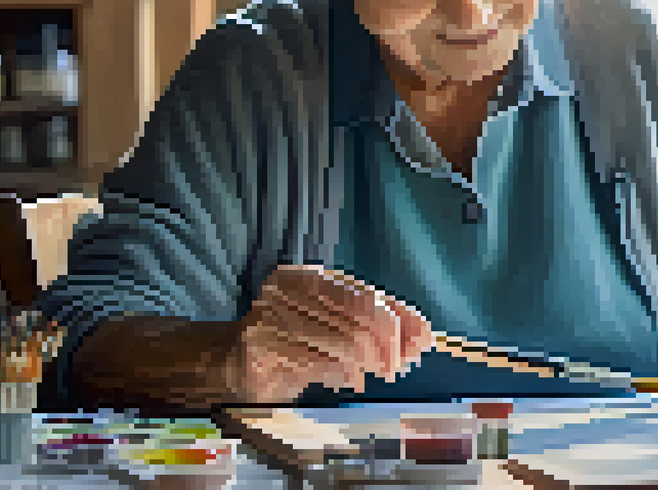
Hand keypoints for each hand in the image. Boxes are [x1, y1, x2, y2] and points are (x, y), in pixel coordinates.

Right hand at [235, 264, 432, 402]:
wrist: (234, 364)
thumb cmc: (293, 341)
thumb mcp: (333, 323)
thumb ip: (375, 324)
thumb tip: (423, 335)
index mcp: (305, 277)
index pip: (362, 293)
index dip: (397, 316)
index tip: (422, 339)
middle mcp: (285, 292)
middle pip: (356, 315)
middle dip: (388, 343)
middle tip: (399, 364)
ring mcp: (270, 320)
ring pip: (342, 340)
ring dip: (369, 362)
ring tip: (378, 372)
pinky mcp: (262, 353)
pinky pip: (318, 364)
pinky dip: (343, 374)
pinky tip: (352, 380)